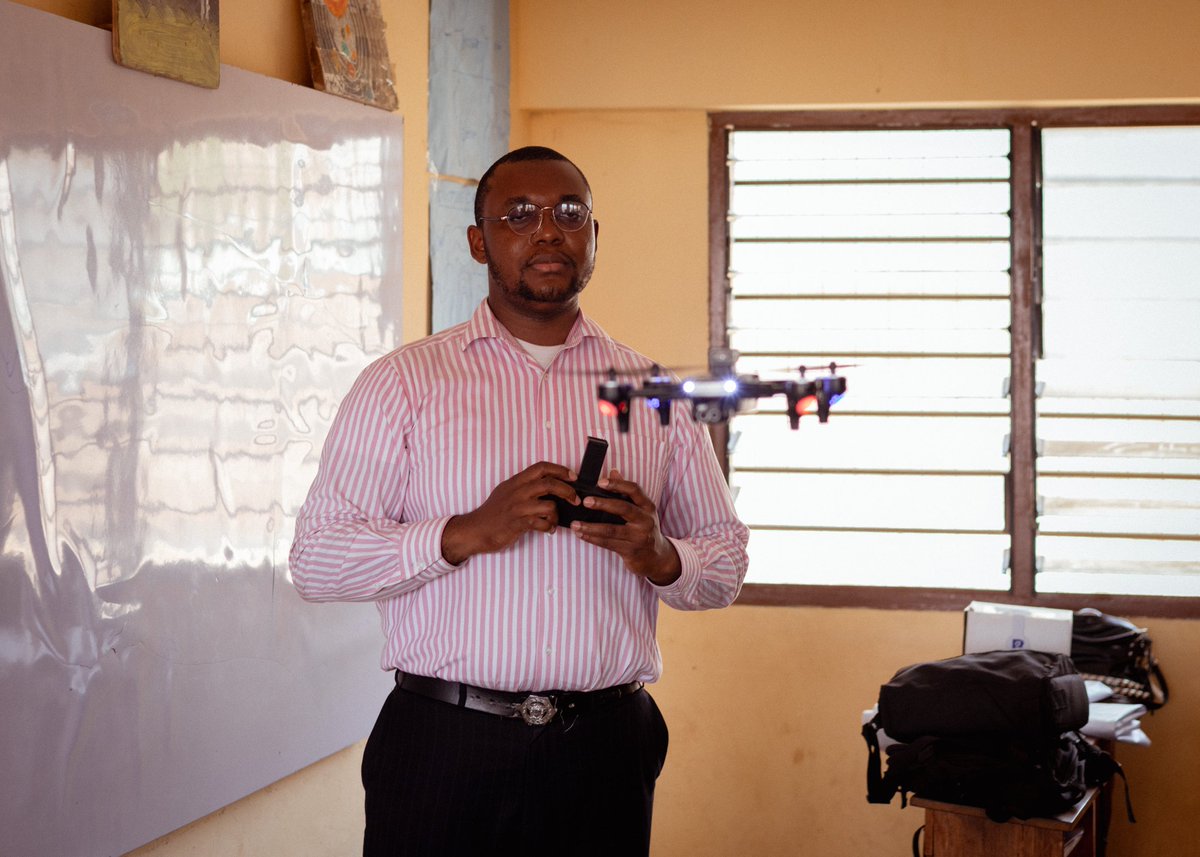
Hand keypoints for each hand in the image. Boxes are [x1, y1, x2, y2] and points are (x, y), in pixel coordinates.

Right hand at [441, 462, 577, 563]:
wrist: (476, 530)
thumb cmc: (493, 512)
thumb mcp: (507, 492)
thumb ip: (524, 486)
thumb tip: (548, 485)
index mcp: (516, 481)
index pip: (541, 467)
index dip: (560, 470)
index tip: (573, 477)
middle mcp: (518, 491)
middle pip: (549, 484)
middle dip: (567, 491)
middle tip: (575, 499)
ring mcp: (518, 507)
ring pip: (549, 506)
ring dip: (556, 515)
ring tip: (553, 521)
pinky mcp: (518, 523)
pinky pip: (542, 523)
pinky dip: (549, 527)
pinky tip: (547, 529)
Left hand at [570, 469, 681, 585]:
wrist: (656, 557)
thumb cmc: (644, 529)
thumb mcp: (641, 510)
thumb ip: (627, 492)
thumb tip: (613, 472)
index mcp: (648, 506)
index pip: (634, 490)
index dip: (617, 484)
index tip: (600, 482)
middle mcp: (645, 520)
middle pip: (623, 508)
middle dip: (602, 504)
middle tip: (585, 501)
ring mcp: (639, 537)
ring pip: (611, 530)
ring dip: (591, 527)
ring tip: (575, 524)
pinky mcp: (631, 551)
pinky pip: (608, 543)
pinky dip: (593, 539)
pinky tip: (581, 534)